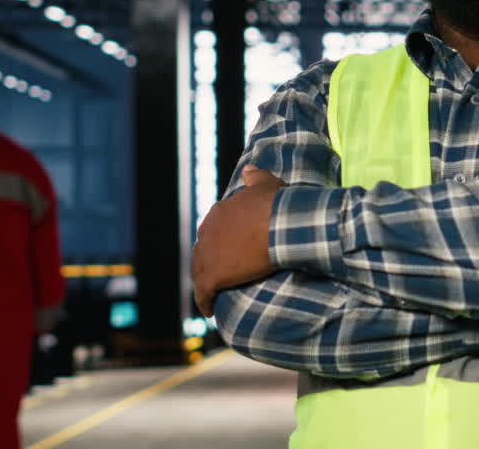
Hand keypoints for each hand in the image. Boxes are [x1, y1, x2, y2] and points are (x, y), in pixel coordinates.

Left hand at [191, 166, 286, 316]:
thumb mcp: (266, 184)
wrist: (279, 225)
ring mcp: (208, 255)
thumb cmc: (276, 205)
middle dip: (207, 262)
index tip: (226, 250)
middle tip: (218, 274)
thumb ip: (255, 176)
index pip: (212, 230)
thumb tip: (249, 169)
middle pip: (201, 252)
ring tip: (211, 293)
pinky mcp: (213, 276)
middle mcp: (207, 232)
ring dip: (204, 283)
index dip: (218, 242)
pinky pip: (203, 293)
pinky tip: (208, 311)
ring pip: (199, 273)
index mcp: (218, 213)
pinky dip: (204, 302)